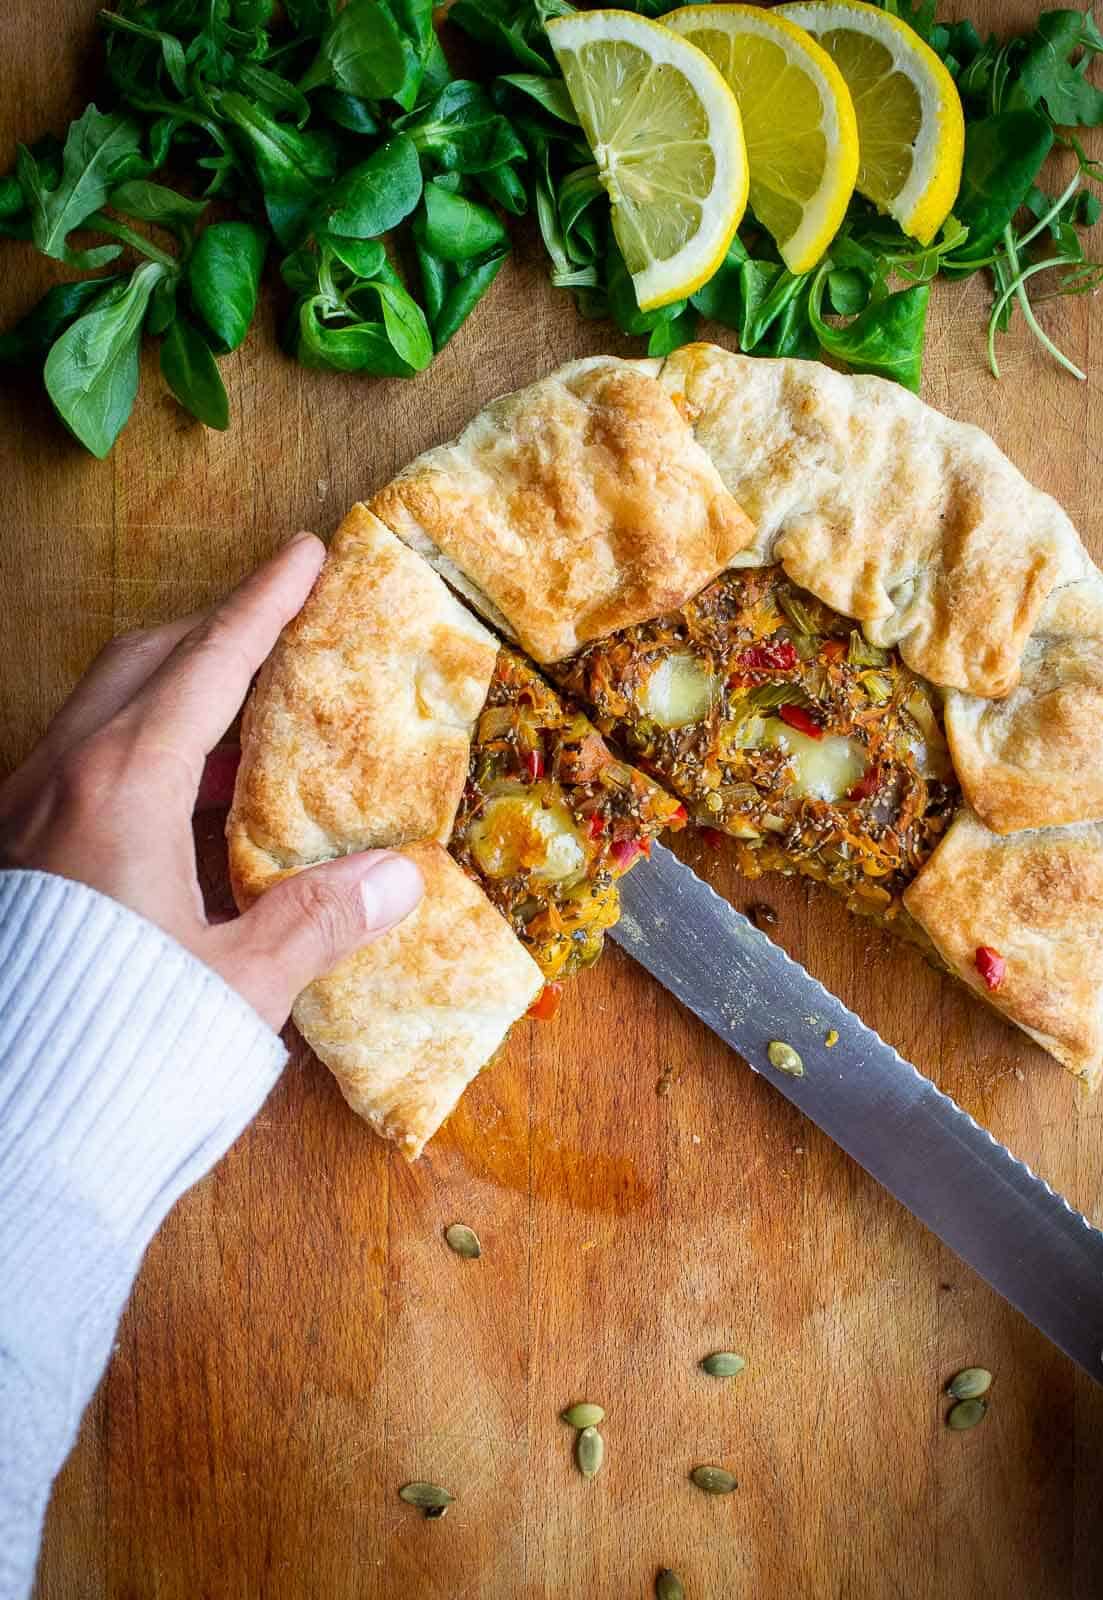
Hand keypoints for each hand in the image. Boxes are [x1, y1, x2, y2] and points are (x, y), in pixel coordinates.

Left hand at [0, 534, 422, 1030]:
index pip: (207, 665)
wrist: (12, 1122)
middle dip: (215, 631)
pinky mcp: (14, 850)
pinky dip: (144, 745)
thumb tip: (399, 878)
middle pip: (144, 663)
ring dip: (178, 688)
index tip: (303, 553)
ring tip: (250, 711)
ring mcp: (26, 812)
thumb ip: (319, 921)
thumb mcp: (238, 984)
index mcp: (121, 790)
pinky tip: (191, 795)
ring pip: (103, 708)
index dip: (262, 605)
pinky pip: (82, 760)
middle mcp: (61, 780)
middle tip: (280, 624)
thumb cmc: (122, 1047)